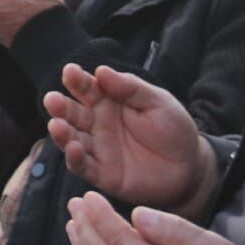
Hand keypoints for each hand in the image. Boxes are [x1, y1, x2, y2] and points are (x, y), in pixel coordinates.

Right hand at [45, 65, 214, 215]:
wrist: (191, 169)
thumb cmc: (174, 130)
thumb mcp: (159, 102)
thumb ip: (130, 87)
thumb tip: (101, 70)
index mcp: (108, 101)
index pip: (87, 88)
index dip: (77, 79)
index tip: (71, 72)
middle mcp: (97, 123)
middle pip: (72, 112)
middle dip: (60, 106)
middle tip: (53, 100)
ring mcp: (97, 148)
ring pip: (71, 138)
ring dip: (61, 132)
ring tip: (57, 125)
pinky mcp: (101, 173)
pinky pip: (82, 165)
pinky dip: (74, 158)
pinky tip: (73, 149)